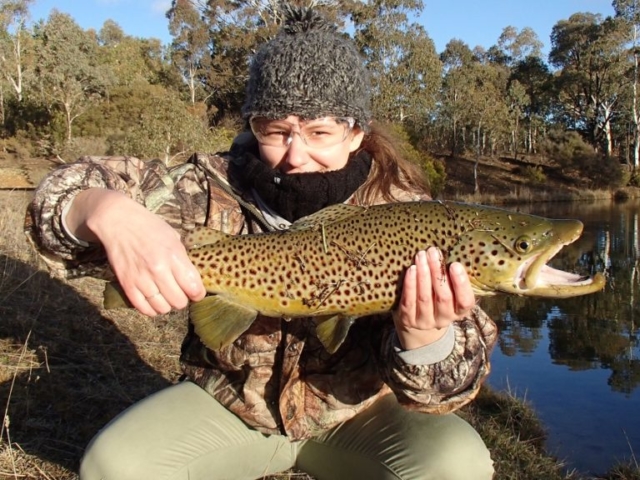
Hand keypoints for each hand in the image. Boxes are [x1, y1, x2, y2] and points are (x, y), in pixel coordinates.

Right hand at [67, 188, 205, 315]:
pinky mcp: (127, 285)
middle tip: (180, 293)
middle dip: (183, 299)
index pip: (194, 287)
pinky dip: (151, 309)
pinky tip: (154, 301)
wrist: (118, 222)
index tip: (196, 292)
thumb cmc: (149, 227)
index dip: (198, 293)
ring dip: (167, 305)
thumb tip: (192, 278)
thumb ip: (182, 259)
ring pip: (162, 308)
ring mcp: (141, 279)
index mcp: (174, 256)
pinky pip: (143, 308)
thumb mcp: (174, 238)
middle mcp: (159, 270)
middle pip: (179, 301)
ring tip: (166, 296)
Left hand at [393, 247, 475, 349]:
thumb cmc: (436, 298)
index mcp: (459, 311)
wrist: (416, 322)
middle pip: (443, 297)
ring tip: (421, 256)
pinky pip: (409, 301)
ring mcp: (425, 321)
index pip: (465, 301)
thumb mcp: (449, 292)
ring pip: (425, 298)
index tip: (455, 265)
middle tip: (433, 252)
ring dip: (423, 275)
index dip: (461, 284)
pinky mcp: (408, 320)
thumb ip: (451, 278)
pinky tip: (411, 270)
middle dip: (437, 272)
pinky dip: (410, 284)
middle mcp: (444, 319)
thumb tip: (447, 253)